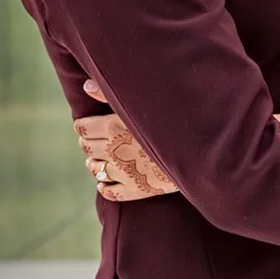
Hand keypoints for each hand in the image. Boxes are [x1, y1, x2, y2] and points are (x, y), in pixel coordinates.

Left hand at [74, 82, 177, 201]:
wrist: (198, 149)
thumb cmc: (170, 119)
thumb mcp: (141, 102)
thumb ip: (110, 93)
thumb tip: (86, 86)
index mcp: (111, 128)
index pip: (81, 128)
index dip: (83, 126)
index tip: (88, 124)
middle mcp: (112, 151)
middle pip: (86, 147)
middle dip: (89, 142)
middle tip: (96, 139)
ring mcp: (122, 173)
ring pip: (94, 170)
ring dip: (95, 163)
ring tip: (102, 158)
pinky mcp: (134, 190)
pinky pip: (108, 192)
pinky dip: (104, 186)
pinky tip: (108, 181)